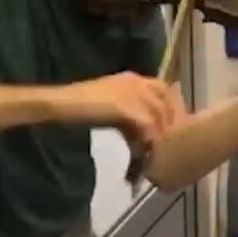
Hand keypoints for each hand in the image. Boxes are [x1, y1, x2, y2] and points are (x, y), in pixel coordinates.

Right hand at [50, 71, 176, 145]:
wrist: (60, 104)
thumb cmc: (80, 108)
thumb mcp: (111, 109)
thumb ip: (130, 118)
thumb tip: (145, 140)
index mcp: (133, 79)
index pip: (164, 89)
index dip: (173, 109)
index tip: (176, 129)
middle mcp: (135, 82)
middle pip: (167, 100)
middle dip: (173, 123)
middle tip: (173, 146)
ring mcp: (131, 92)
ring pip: (158, 115)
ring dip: (159, 138)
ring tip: (156, 157)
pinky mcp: (124, 106)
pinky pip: (146, 127)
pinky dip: (148, 143)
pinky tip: (145, 157)